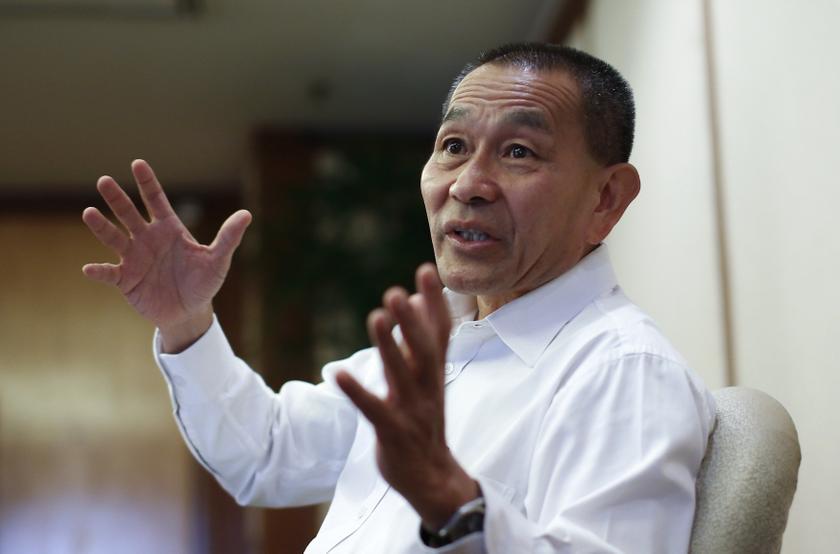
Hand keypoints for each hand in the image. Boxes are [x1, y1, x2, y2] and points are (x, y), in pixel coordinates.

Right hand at [82, 159, 250, 351]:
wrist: (190, 312)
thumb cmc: (203, 283)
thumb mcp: (218, 260)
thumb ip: (228, 238)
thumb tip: (247, 214)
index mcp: (169, 229)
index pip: (156, 200)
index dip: (147, 183)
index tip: (137, 164)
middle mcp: (147, 239)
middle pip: (129, 214)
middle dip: (117, 198)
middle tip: (104, 181)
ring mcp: (134, 258)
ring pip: (114, 238)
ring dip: (102, 227)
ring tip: (89, 213)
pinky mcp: (125, 280)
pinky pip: (110, 273)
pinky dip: (100, 271)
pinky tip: (90, 268)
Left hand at [336, 264, 477, 528]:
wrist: (432, 477)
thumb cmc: (424, 420)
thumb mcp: (427, 378)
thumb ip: (421, 341)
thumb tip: (414, 299)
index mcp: (435, 372)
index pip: (440, 332)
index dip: (434, 302)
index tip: (426, 271)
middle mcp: (428, 387)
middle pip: (424, 350)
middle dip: (413, 321)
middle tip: (397, 293)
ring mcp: (412, 410)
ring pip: (401, 375)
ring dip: (389, 347)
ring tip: (377, 317)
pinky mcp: (392, 432)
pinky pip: (373, 409)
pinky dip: (357, 392)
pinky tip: (338, 373)